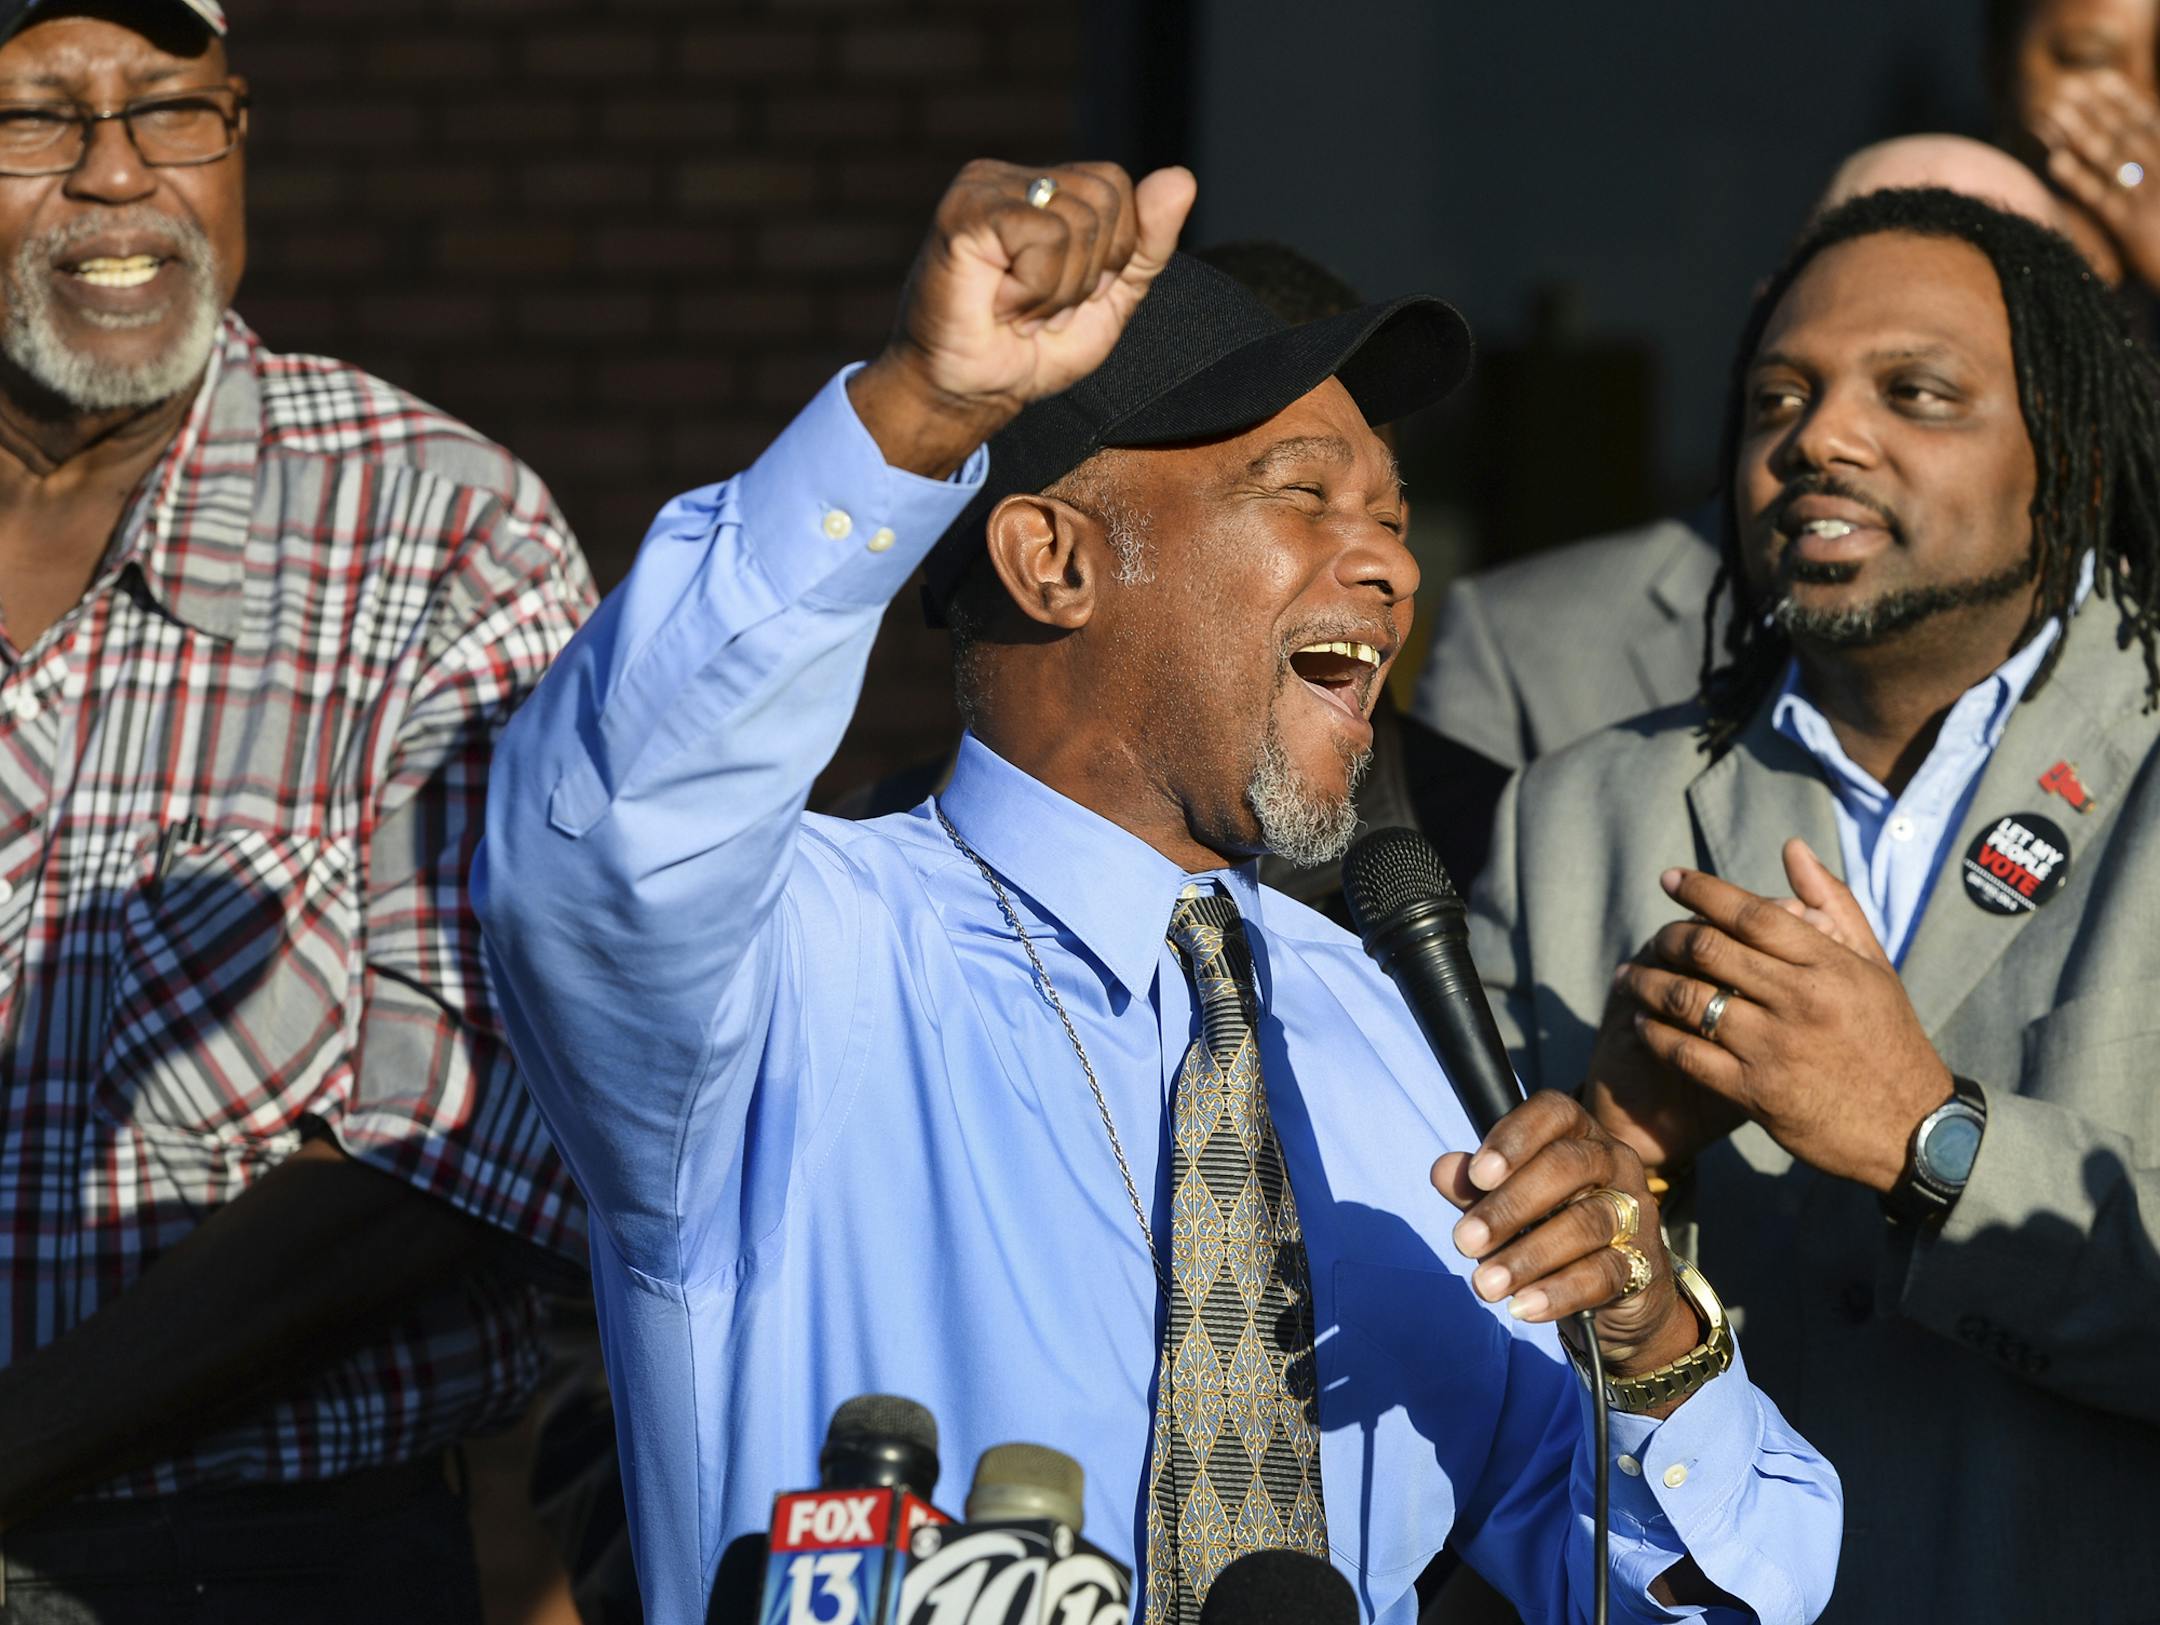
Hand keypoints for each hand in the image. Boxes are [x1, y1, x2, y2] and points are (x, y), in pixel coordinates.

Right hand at [849, 159, 1195, 475]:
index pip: (1121, 191)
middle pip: (1106, 201)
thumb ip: (1149, 244)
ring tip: (1015, 308)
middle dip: (1087, 274)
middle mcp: (1014, 177)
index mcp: (1047, 189)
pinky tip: (997, 303)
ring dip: (1055, 290)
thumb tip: (1182, 178)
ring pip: (1078, 223)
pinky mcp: (965, 211)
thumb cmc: (1032, 349)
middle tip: (1037, 305)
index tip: (1063, 295)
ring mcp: (985, 186)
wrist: (971, 393)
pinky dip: (1032, 290)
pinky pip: (1043, 238)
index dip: (1111, 258)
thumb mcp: (1112, 299)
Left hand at [1434, 1091, 1695, 1381]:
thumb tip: (1443, 1170)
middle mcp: (1614, 1163)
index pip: (1554, 1113)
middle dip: (1509, 1206)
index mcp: (1579, 1135)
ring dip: (1527, 1256)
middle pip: (1566, 1167)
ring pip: (1585, 1223)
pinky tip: (1522, 1307)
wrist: (1613, 1292)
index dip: (1514, 1138)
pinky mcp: (1643, 1263)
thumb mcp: (1508, 1204)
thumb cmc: (1550, 1227)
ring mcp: (1634, 1213)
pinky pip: (1603, 1273)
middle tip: (1463, 1242)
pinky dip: (1558, 1291)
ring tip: (1485, 1284)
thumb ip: (1475, 1187)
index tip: (1477, 1176)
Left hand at [1614, 838, 1952, 1192]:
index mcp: (1829, 966)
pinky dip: (1656, 1034)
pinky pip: (1687, 1055)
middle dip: (1669, 937)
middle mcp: (1800, 1001)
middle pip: (1710, 951)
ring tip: (1631, 976)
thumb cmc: (1889, 1038)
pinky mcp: (1756, 1093)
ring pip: (1689, 1001)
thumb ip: (1833, 904)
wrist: (1910, 1129)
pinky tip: (1643, 1022)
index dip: (1703, 891)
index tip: (1670, 878)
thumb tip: (1792, 848)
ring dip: (1649, 983)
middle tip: (1653, 937)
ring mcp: (1775, 1049)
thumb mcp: (1873, 966)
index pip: (1751, 914)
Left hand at [2033, 69, 2159, 291]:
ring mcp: (2149, 198)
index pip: (2149, 123)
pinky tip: (2053, 161)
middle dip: (2093, 110)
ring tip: (2048, 113)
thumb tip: (2153, 143)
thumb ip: (2156, 162)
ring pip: (2108, 158)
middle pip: (2123, 134)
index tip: (2099, 79)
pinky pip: (2101, 197)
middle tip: (2064, 87)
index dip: (2123, 101)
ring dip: (2077, 133)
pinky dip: (2077, 178)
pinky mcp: (2132, 228)